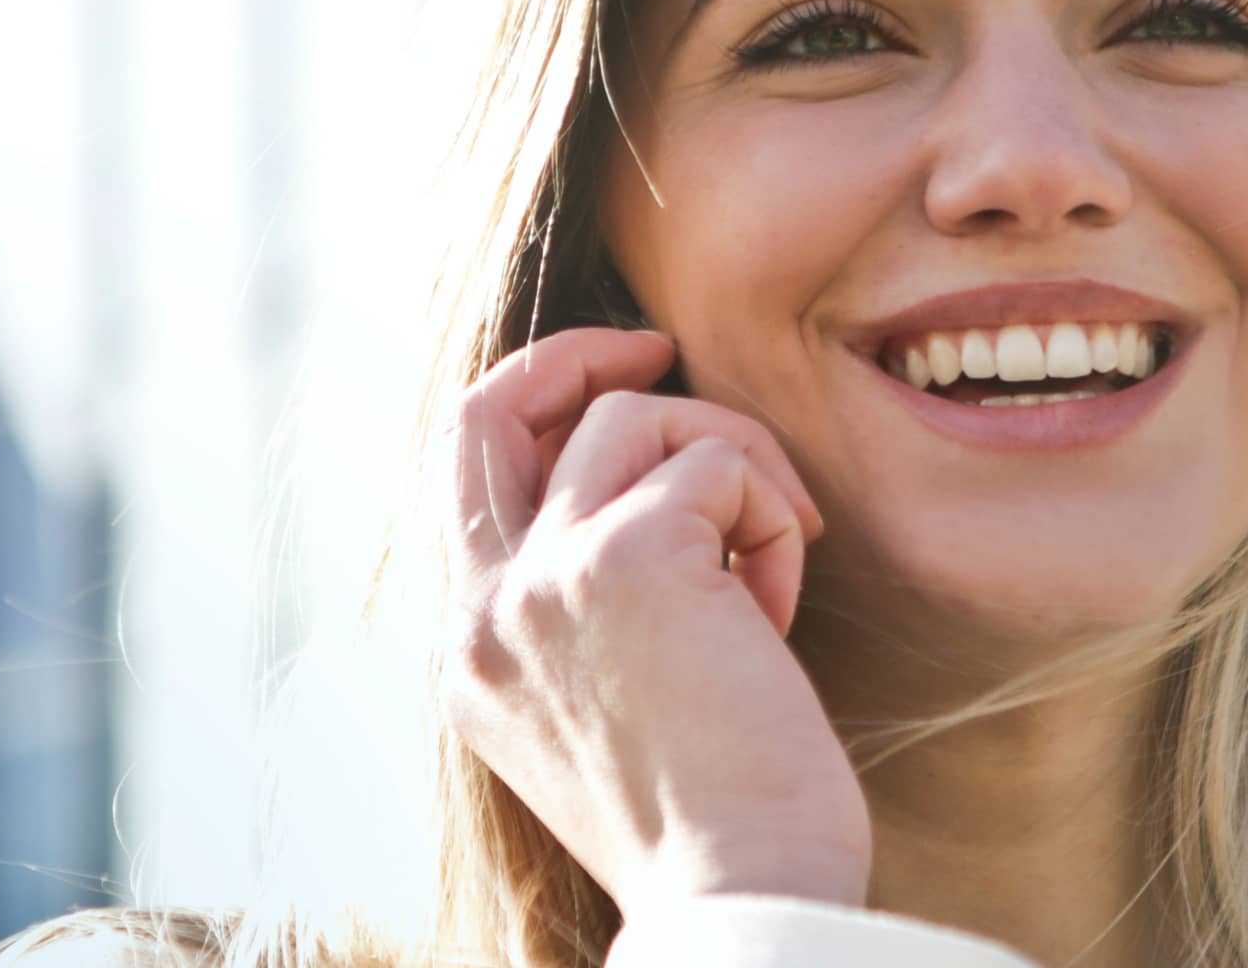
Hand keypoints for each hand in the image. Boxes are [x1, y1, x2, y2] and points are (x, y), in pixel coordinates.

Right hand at [433, 327, 872, 913]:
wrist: (741, 900)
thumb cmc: (716, 826)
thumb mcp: (609, 711)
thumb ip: (588, 611)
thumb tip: (654, 496)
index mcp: (471, 658)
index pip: (467, 479)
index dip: (541, 412)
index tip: (624, 392)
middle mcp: (483, 613)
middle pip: (489, 408)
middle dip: (576, 354)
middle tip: (660, 348)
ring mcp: (543, 579)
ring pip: (637, 419)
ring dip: (733, 467)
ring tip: (772, 565)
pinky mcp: (628, 557)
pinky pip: (720, 463)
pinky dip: (771, 517)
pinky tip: (780, 612)